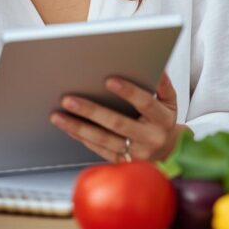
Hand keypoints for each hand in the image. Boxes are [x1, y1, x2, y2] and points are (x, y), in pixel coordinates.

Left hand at [50, 73, 182, 162]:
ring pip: (103, 140)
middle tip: (68, 100)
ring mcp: (134, 153)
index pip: (145, 104)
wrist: (168, 153)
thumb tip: (158, 66)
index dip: (128, 92)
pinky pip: (98, 149)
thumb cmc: (163, 121)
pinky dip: (81, 138)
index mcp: (162, 119)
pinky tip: (68, 128)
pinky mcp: (122, 162)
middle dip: (91, 111)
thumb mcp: (170, 102)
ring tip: (58, 116)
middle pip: (117, 124)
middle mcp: (148, 138)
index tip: (109, 80)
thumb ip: (162, 85)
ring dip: (78, 127)